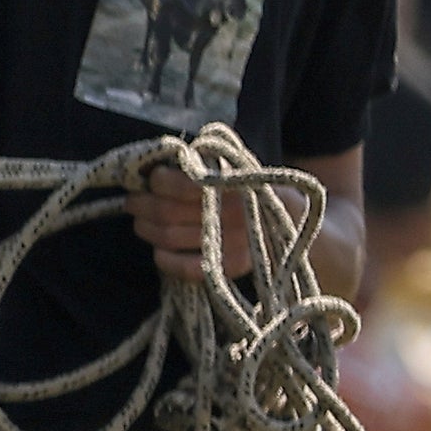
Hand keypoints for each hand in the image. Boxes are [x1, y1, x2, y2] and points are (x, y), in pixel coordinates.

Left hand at [128, 167, 257, 282]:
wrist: (298, 221)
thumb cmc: (255, 188)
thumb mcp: (239, 165)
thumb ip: (208, 162)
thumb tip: (165, 162)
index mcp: (234, 184)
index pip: (182, 184)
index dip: (159, 181)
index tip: (151, 178)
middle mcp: (234, 214)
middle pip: (167, 212)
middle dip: (141, 205)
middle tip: (133, 201)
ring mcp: (233, 242)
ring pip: (169, 238)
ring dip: (146, 229)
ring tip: (141, 221)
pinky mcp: (233, 267)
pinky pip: (187, 268)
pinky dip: (165, 260)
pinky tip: (158, 251)